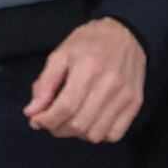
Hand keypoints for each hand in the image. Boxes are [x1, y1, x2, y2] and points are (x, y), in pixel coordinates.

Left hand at [24, 17, 144, 143]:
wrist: (125, 33)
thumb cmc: (89, 42)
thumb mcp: (60, 55)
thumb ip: (45, 84)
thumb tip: (32, 112)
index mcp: (88, 69)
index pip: (65, 108)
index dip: (46, 120)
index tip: (36, 120)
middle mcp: (109, 85)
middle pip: (79, 125)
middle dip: (58, 128)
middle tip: (51, 120)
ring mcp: (125, 96)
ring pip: (95, 134)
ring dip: (77, 134)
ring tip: (70, 120)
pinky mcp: (135, 103)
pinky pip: (114, 134)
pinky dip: (99, 134)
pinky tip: (90, 120)